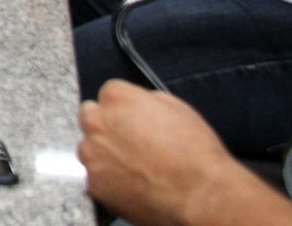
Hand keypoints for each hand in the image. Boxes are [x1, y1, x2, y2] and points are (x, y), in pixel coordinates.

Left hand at [78, 80, 240, 225]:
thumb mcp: (178, 108)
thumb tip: (139, 105)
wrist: (200, 197)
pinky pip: (96, 177)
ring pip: (91, 148)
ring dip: (105, 154)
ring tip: (136, 168)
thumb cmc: (195, 154)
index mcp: (117, 98)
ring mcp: (92, 154)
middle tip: (131, 142)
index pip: (109, 93)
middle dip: (107, 126)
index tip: (134, 119)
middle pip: (91, 117)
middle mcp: (97, 123)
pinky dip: (110, 180)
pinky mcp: (94, 184)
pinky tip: (133, 184)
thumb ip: (147, 100)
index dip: (124, 108)